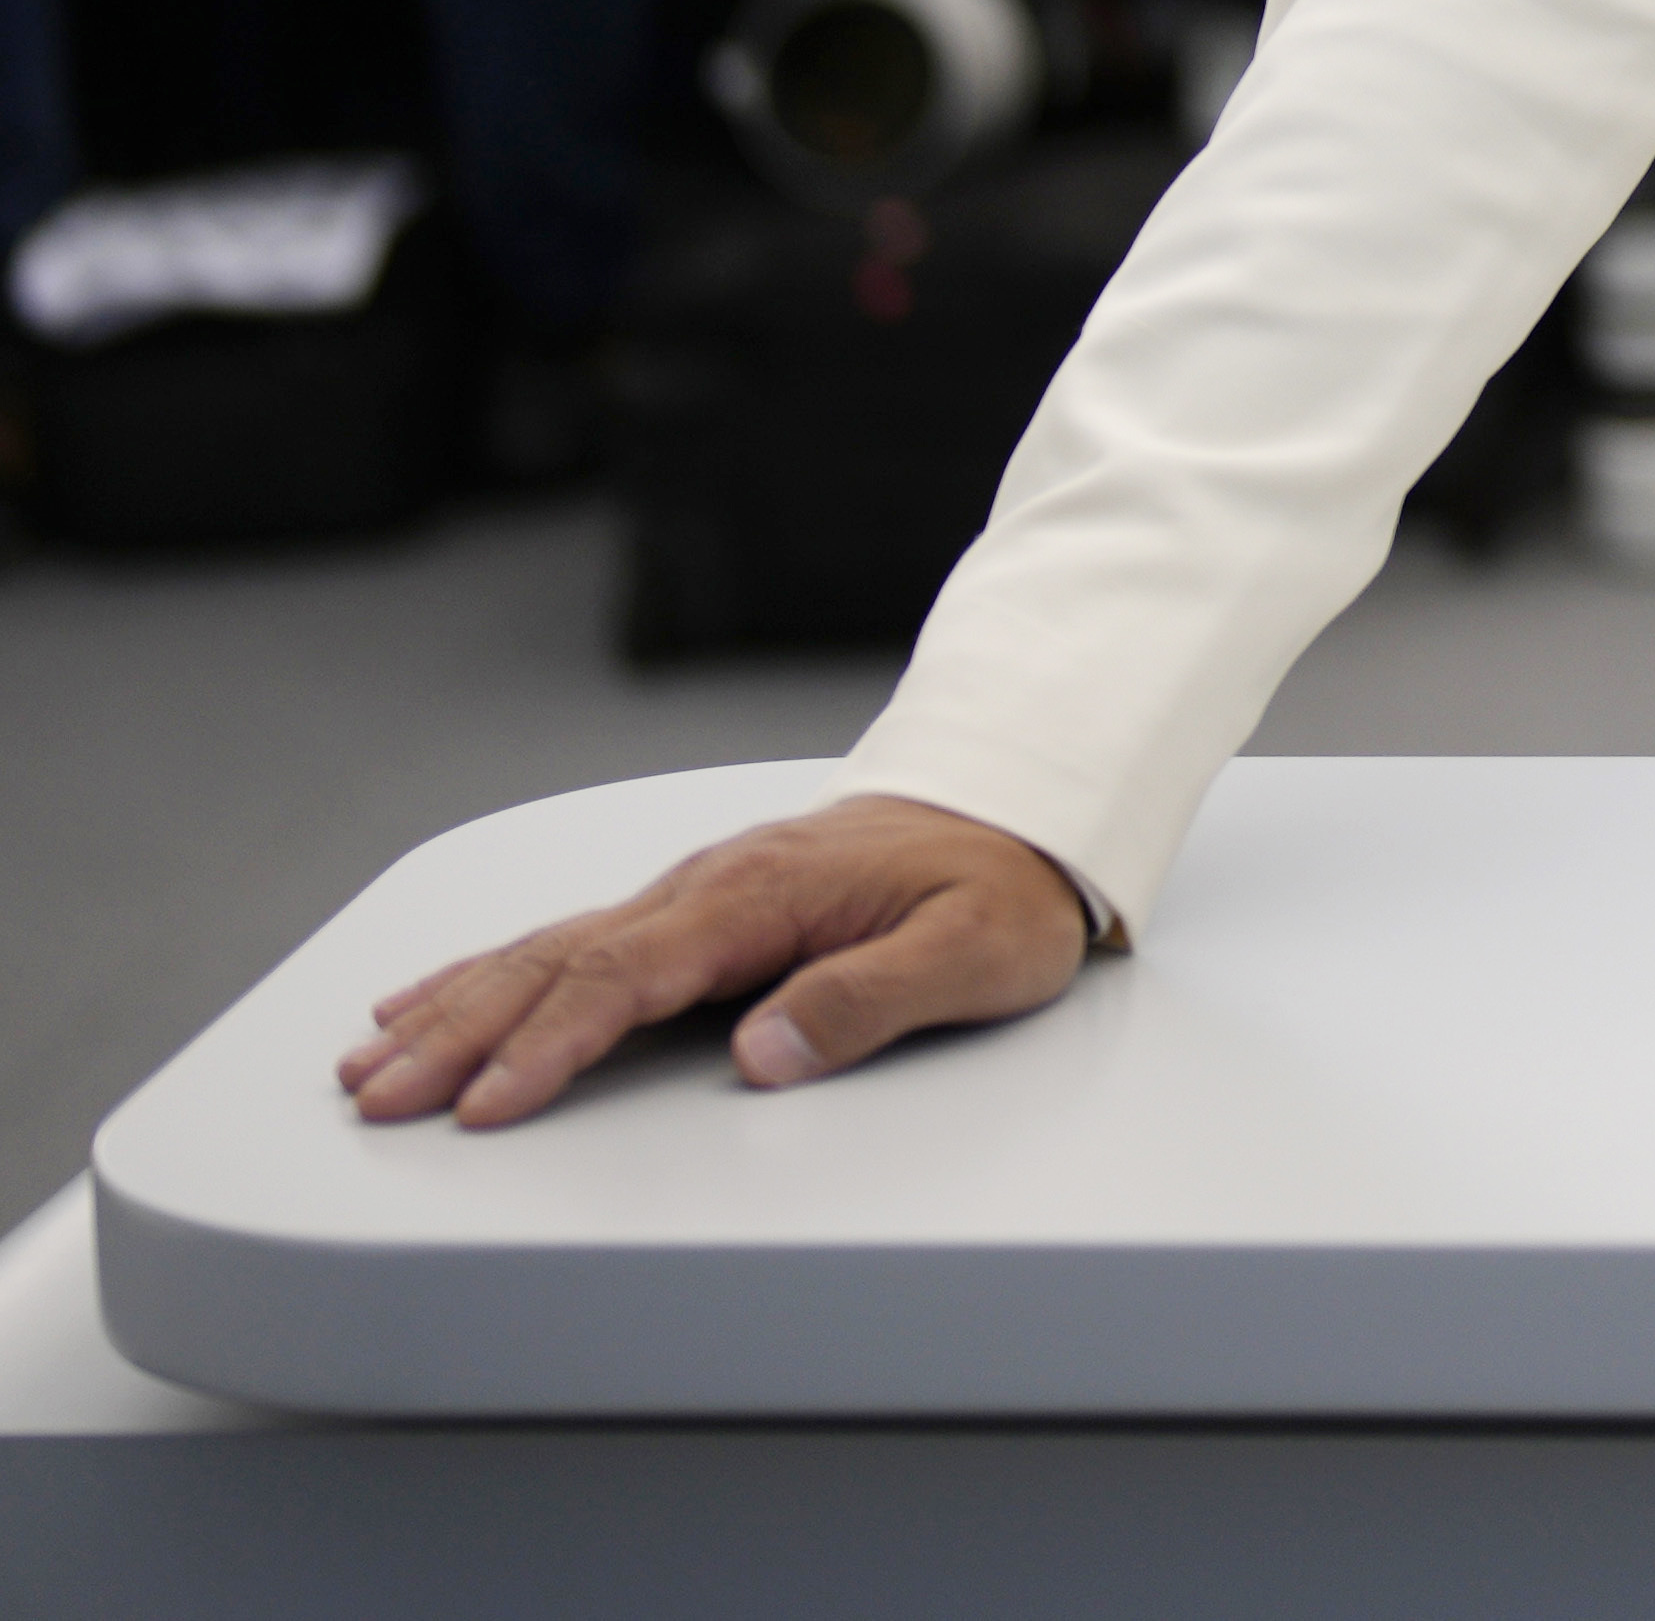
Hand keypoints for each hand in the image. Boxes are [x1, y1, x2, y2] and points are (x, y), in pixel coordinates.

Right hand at [344, 793, 1092, 1129]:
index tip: (485, 1103)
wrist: (1027, 809)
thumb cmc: (1005, 886)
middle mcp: (711, 888)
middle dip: (462, 1034)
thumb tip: (763, 1054)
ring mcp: (695, 896)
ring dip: (456, 1007)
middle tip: (378, 1101)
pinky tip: (429, 1002)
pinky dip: (490, 973)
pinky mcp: (694, 912)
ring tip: (368, 1065)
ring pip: (549, 950)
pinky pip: (571, 942)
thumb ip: (871, 1000)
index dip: (552, 1043)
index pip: (631, 975)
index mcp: (766, 895)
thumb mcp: (976, 951)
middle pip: (562, 963)